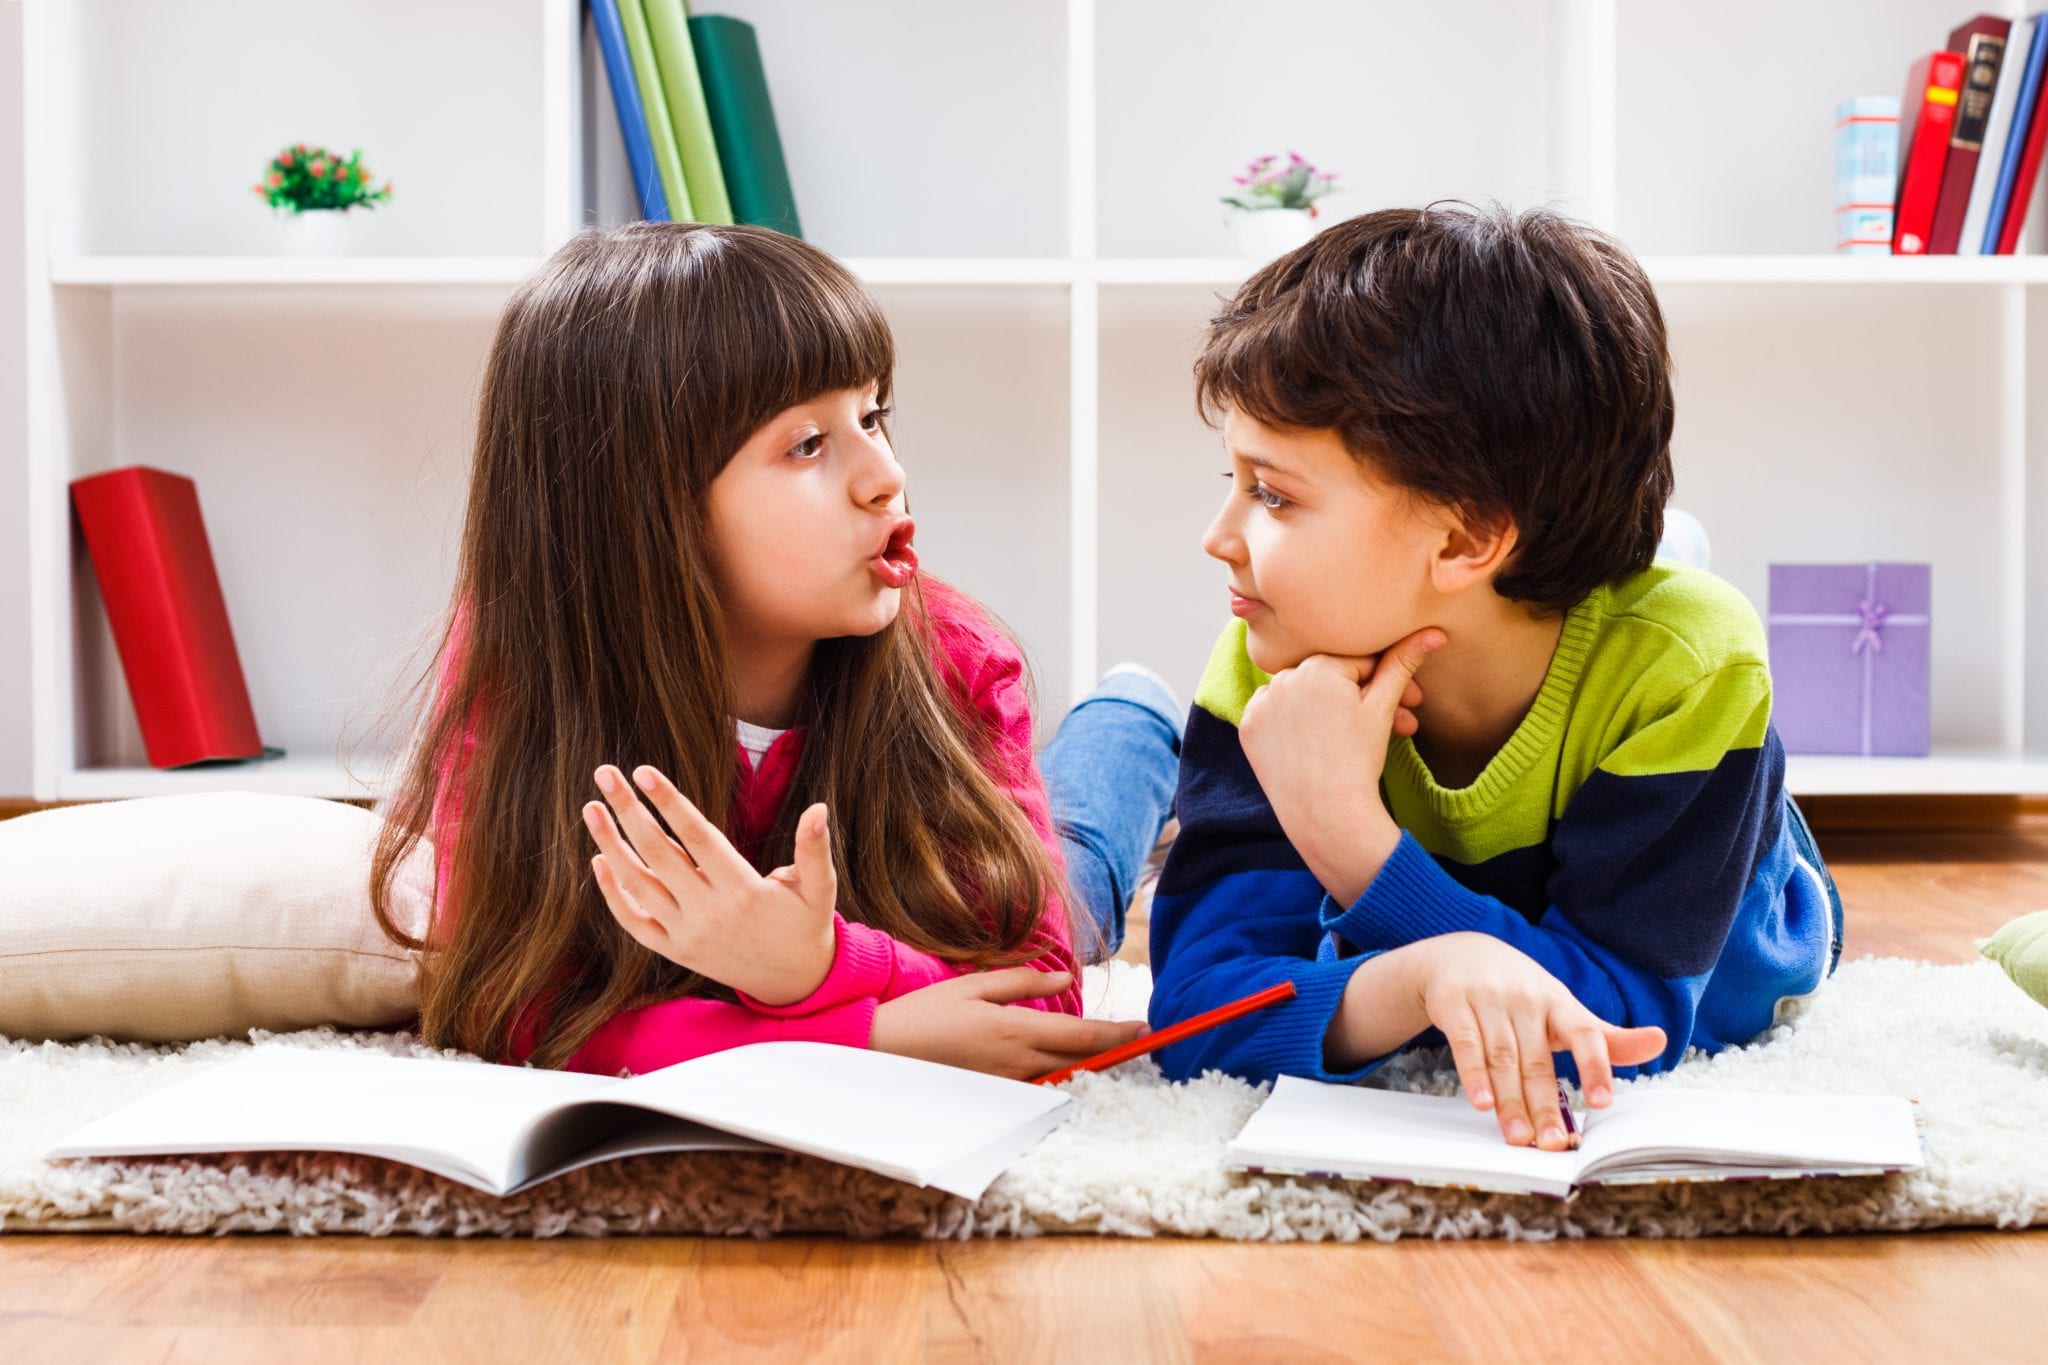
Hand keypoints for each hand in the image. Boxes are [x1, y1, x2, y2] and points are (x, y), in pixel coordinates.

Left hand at [583, 764, 836, 1006]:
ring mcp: (687, 934)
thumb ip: (814, 848)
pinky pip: (634, 923)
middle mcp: (709, 912)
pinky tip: (599, 859)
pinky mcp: (675, 951)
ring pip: (638, 885)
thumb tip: (819, 807)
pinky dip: (613, 893)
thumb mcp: (819, 888)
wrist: (792, 982)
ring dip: (610, 845)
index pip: (697, 837)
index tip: (643, 771)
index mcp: (742, 891)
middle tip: (605, 773)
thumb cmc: (805, 924)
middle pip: (658, 853)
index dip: (669, 802)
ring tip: (591, 808)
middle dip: (629, 811)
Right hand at [870, 967, 1146, 1079]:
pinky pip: (1038, 1086)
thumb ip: (1023, 982)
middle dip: (1114, 1051)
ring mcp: (1008, 1085)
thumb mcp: (974, 985)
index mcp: (1017, 1030)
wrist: (883, 1054)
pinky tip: (1065, 1065)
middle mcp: (1019, 1063)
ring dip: (1088, 1064)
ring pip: (1062, 1076)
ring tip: (1111, 1049)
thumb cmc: (925, 1013)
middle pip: (1081, 1061)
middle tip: (1140, 1039)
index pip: (1083, 1036)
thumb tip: (1065, 980)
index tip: (1146, 1029)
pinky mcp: (996, 1096)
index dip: (1118, 1034)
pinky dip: (1058, 1075)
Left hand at [1239, 629, 1443, 904]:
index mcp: (1320, 666)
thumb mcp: (1383, 708)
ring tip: (1343, 736)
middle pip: (1327, 678)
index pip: (1357, 663)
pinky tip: (1310, 742)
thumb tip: (1434, 633)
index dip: (1382, 685)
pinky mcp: (1247, 727)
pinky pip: (1273, 714)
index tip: (1404, 705)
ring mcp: (1260, 703)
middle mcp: (1284, 677)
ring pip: (1299, 694)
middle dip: (1356, 697)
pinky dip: (1290, 723)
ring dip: (1322, 707)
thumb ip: (1402, 664)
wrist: (1327, 815)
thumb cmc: (1360, 761)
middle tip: (1381, 724)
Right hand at [1398, 933, 1665, 1148]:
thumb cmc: (1522, 992)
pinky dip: (1474, 1075)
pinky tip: (1482, 1103)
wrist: (1462, 954)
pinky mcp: (1454, 1003)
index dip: (1595, 1067)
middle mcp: (1526, 999)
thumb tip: (1660, 1042)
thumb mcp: (1564, 1010)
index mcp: (1559, 1003)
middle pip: (1538, 1060)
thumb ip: (1607, 1037)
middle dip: (1546, 1105)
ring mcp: (1489, 999)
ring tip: (1519, 1137)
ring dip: (1510, 1101)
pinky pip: (1466, 1045)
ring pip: (1503, 1059)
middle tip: (1552, 1143)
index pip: (1585, 1033)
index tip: (1602, 1102)